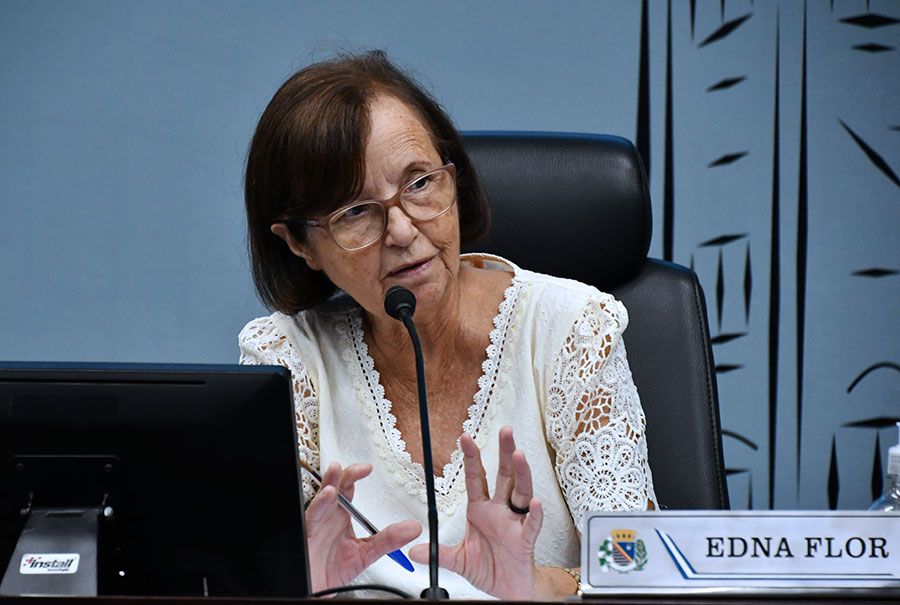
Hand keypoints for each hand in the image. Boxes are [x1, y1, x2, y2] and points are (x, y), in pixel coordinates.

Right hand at [305, 461, 420, 592]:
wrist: (316, 592)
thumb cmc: (332, 570)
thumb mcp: (366, 553)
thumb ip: (388, 540)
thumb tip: (412, 528)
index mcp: (341, 516)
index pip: (348, 488)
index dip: (356, 475)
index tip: (369, 468)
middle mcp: (328, 517)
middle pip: (334, 487)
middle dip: (345, 474)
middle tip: (361, 468)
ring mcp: (317, 524)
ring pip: (321, 497)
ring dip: (329, 483)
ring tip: (337, 470)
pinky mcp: (307, 535)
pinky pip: (312, 517)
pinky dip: (319, 505)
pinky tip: (329, 496)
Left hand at [409, 426, 543, 599]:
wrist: (508, 589)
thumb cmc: (489, 568)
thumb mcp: (458, 560)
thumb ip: (439, 553)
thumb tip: (414, 551)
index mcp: (481, 510)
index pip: (476, 478)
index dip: (472, 458)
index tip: (465, 437)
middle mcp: (499, 511)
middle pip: (504, 476)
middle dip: (504, 453)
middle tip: (504, 432)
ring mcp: (514, 524)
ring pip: (521, 493)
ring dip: (521, 475)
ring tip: (518, 456)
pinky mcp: (525, 541)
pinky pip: (531, 525)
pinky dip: (535, 514)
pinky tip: (535, 503)